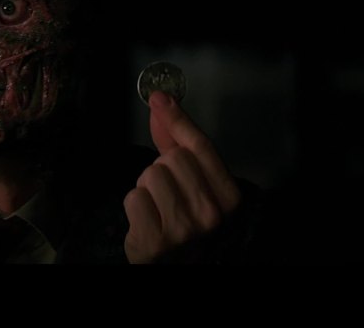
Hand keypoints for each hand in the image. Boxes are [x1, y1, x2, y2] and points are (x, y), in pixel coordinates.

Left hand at [124, 91, 240, 262]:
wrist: (175, 265)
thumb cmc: (184, 218)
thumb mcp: (192, 180)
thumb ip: (178, 140)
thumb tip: (163, 101)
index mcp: (229, 197)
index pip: (200, 147)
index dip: (177, 119)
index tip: (160, 98)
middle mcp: (211, 214)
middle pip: (171, 158)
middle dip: (161, 168)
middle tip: (168, 192)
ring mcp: (184, 231)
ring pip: (150, 175)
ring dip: (146, 187)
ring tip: (157, 207)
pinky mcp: (156, 243)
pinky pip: (134, 198)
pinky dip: (134, 206)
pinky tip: (146, 220)